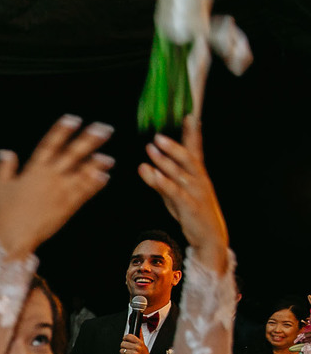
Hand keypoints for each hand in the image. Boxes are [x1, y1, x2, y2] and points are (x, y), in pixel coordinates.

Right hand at [0, 115, 113, 255]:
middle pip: (72, 154)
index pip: (50, 145)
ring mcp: (60, 192)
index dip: (61, 131)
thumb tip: (6, 152)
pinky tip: (104, 177)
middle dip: (89, 140)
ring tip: (108, 158)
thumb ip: (4, 168)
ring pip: (83, 173)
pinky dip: (94, 184)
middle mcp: (50, 177)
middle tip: (104, 129)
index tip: (73, 119)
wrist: (14, 237)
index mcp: (34, 170)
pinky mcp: (67, 206)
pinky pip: (84, 193)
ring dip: (96, 164)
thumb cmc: (4, 213)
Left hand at [118, 334, 149, 353]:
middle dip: (124, 347)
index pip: (128, 336)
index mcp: (140, 343)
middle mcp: (137, 348)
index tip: (125, 340)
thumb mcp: (144, 345)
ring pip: (121, 351)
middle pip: (122, 344)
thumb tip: (139, 329)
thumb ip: (140, 337)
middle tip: (127, 349)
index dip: (125, 338)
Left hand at [138, 116, 227, 253]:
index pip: (195, 150)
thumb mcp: (174, 195)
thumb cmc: (191, 213)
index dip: (192, 134)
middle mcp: (199, 180)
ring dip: (165, 160)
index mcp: (198, 175)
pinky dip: (163, 181)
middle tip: (157, 135)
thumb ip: (160, 181)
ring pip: (180, 172)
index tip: (189, 116)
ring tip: (151, 149)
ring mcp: (196, 192)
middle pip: (188, 158)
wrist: (210, 237)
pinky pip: (175, 191)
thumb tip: (144, 166)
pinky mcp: (190, 205)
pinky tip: (152, 173)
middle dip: (173, 145)